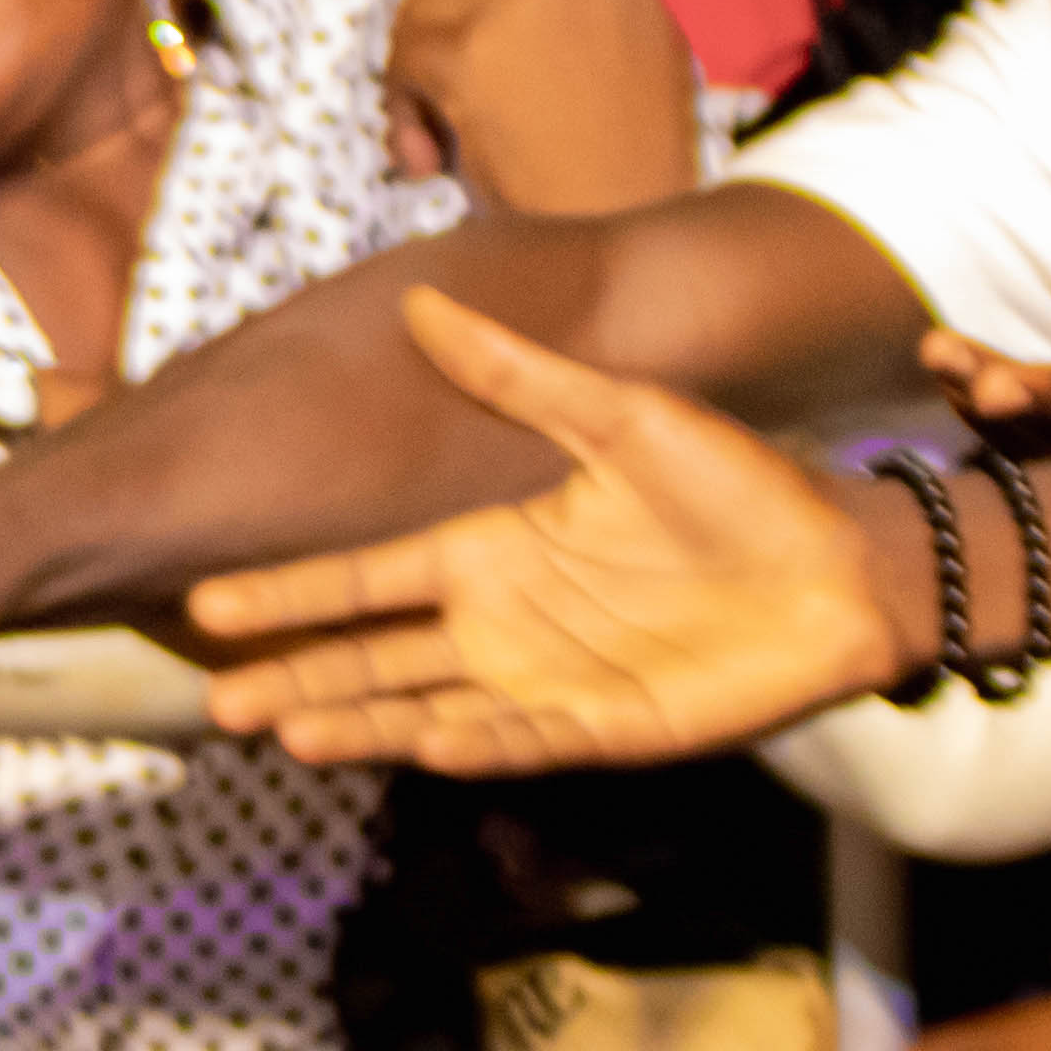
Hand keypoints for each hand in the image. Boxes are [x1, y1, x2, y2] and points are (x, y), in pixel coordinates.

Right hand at [182, 288, 903, 774]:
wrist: (841, 561)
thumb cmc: (736, 485)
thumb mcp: (622, 414)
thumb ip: (518, 375)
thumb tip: (422, 302)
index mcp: (492, 550)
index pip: (366, 580)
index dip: (292, 594)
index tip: (209, 606)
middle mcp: (502, 625)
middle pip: (373, 659)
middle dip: (296, 679)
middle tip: (215, 703)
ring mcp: (547, 684)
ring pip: (425, 710)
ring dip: (358, 724)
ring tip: (282, 733)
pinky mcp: (605, 730)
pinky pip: (520, 744)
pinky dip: (469, 748)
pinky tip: (416, 747)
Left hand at [383, 0, 699, 214]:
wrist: (618, 222)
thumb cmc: (628, 163)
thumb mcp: (636, 54)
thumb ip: (582, 9)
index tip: (469, 27)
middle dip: (447, 25)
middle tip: (455, 90)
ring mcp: (509, 1)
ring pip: (422, 6)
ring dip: (419, 66)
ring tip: (441, 131)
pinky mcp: (462, 47)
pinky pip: (401, 57)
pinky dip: (402, 108)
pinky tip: (428, 157)